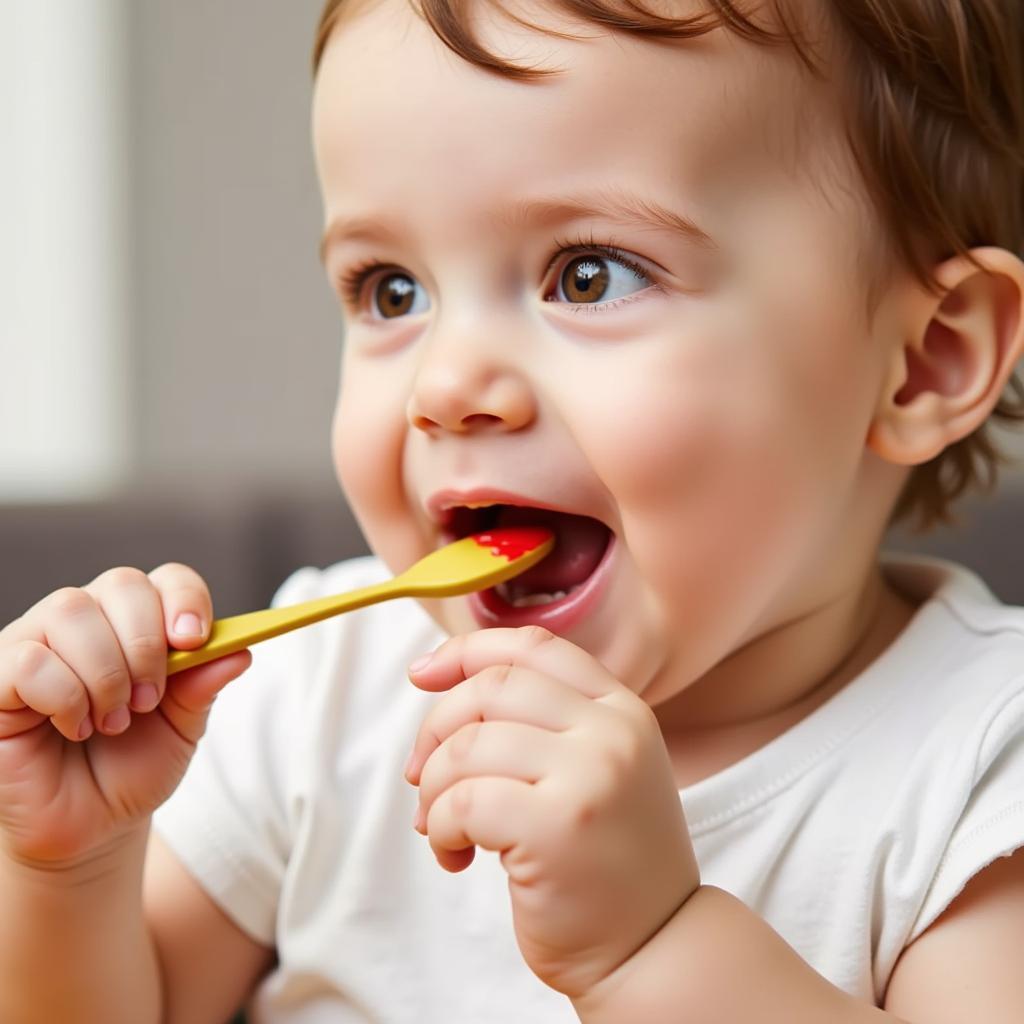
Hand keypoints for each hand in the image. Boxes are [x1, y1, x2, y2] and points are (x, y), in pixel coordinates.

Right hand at [0, 564, 250, 869]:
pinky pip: (29, 659)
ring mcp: (37, 640)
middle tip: (149, 699)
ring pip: (72, 611)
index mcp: (139, 622)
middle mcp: (88, 619)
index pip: (167, 579)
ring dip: (105, 673)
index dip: (184, 600)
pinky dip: (63, 696)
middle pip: (121, 583)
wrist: (90, 826)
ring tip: (113, 721)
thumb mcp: (183, 728)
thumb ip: (204, 686)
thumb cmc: (134, 766)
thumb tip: (239, 650)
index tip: (194, 640)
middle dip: (144, 644)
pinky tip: (75, 726)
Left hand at [405, 625, 698, 998]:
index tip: (421, 674)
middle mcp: (612, 731)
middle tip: (422, 777)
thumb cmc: (605, 861)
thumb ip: (544, 724)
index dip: (466, 652)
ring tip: (442, 827)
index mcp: (622, 709)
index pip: (533, 647)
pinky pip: (463, 802)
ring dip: (433, 789)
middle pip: (491, 687)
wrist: (654, 949)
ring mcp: (590, 775)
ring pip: (468, 746)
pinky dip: (440, 828)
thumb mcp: (596, 770)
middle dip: (436, 728)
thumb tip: (442, 683)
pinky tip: (456, 857)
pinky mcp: (557, 827)